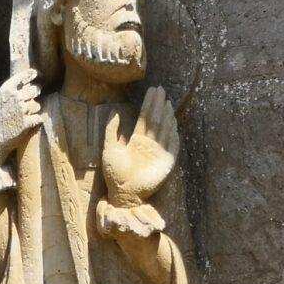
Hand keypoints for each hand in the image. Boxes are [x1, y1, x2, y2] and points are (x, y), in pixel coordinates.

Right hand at [0, 69, 41, 164]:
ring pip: (37, 105)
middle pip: (34, 90)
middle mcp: (14, 97)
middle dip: (36, 92)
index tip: (36, 74)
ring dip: (34, 110)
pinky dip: (36, 121)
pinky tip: (29, 124)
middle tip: (36, 94)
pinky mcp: (26, 122)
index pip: (23, 76)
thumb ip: (11, 90)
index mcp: (5, 90)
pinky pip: (38, 118)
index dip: (31, 74)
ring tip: (26, 115)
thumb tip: (28, 80)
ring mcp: (21, 110)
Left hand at [102, 87, 179, 208]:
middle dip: (158, 105)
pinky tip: (174, 123)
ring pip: (164, 130)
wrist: (123, 193)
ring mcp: (158, 153)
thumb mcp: (109, 149)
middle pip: (155, 121)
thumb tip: (113, 112)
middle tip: (161, 89)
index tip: (152, 91)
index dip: (148, 105)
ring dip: (166, 116)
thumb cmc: (114, 174)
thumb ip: (111, 131)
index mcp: (137, 142)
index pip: (144, 119)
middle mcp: (149, 145)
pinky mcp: (166, 162)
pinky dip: (174, 135)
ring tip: (167, 102)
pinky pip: (172, 146)